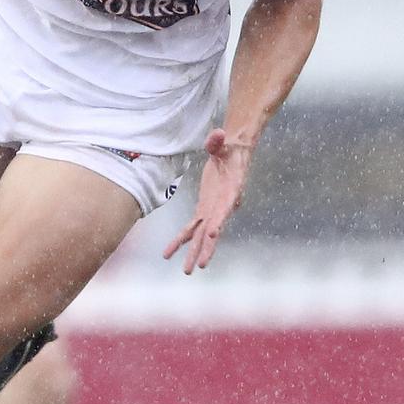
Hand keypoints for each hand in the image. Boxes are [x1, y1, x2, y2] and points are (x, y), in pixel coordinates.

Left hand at [163, 128, 251, 274]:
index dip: (219, 221)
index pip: (224, 209)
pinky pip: (192, 227)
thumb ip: (219, 141)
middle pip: (214, 229)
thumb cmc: (230, 148)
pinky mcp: (204, 209)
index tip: (212, 234)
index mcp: (231, 192)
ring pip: (201, 234)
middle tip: (200, 265)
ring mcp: (213, 209)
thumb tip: (219, 133)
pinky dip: (181, 239)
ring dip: (193, 251)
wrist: (233, 154)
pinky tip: (170, 252)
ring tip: (187, 270)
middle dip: (206, 247)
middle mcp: (223, 206)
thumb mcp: (225, 143)